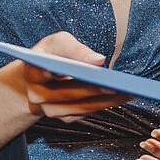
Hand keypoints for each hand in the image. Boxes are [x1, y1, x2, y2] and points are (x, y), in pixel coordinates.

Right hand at [18, 31, 133, 118]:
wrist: (41, 76)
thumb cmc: (51, 54)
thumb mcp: (58, 42)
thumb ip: (75, 48)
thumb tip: (98, 61)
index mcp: (31, 72)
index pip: (47, 71)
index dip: (69, 69)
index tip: (96, 66)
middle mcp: (37, 96)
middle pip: (70, 93)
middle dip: (97, 88)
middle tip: (121, 83)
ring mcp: (50, 110)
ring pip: (81, 107)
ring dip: (106, 100)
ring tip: (128, 91)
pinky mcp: (65, 117)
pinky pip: (87, 112)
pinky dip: (105, 104)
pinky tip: (122, 96)